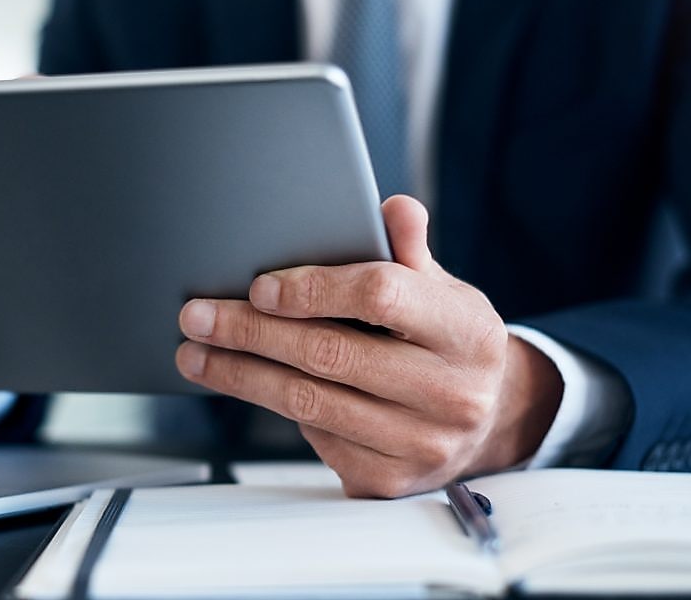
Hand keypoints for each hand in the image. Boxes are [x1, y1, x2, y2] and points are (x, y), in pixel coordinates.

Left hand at [175, 195, 563, 497]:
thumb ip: (409, 251)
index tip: (259, 286)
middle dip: (251, 332)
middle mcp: (450, 392)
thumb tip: (392, 209)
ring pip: (310, 403)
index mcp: (466, 332)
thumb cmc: (450, 342)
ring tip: (197, 354)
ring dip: (241, 376)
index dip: (313, 289)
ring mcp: (421, 444)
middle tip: (198, 317)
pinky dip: (277, 409)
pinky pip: (316, 439)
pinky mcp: (389, 480)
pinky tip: (248, 385)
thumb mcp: (443, 290)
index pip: (380, 295)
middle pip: (330, 354)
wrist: (493, 419)